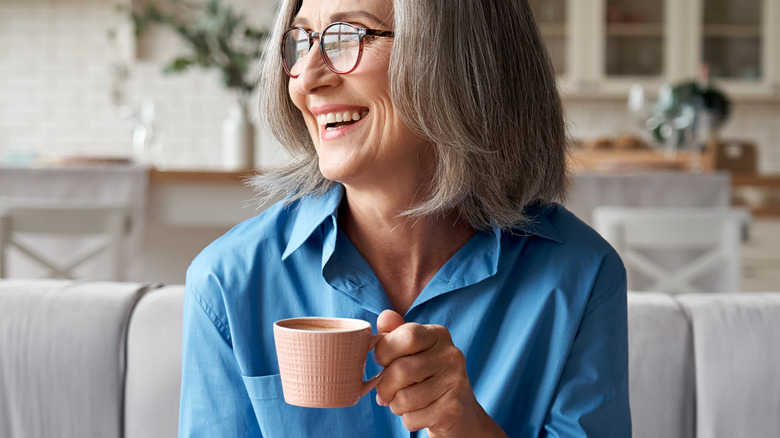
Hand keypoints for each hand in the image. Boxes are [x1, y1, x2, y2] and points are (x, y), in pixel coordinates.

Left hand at [373, 310, 506, 437]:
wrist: (461, 414)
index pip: (406, 336)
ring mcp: (455, 382)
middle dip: (384, 386)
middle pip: (400, 370)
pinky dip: (407, 420)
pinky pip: (412, 418)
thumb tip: (384, 316)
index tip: (382, 362)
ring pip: (403, 398)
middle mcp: (451, 355)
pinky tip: (418, 413)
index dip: (384, 352)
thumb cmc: (428, 378)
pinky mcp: (453, 410)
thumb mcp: (413, 352)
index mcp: (439, 335)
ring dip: (395, 405)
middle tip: (386, 392)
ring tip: (403, 403)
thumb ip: (396, 333)